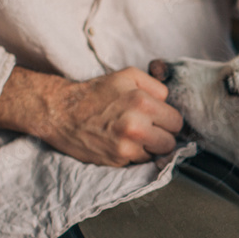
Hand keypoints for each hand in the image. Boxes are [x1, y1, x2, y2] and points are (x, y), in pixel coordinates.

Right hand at [0, 66, 182, 166]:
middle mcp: (136, 126)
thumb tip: (170, 103)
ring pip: (157, 154)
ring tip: (132, 135)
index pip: (176, 121)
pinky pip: (140, 161)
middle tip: (146, 127)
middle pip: (170, 141)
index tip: (158, 118)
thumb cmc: (96, 93)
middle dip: (161, 135)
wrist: (61, 112)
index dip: (168, 120)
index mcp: (142, 102)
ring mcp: (126, 146)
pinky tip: (121, 142)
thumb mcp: (128, 76)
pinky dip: (134, 154)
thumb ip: (156, 87)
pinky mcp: (117, 160)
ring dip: (148, 146)